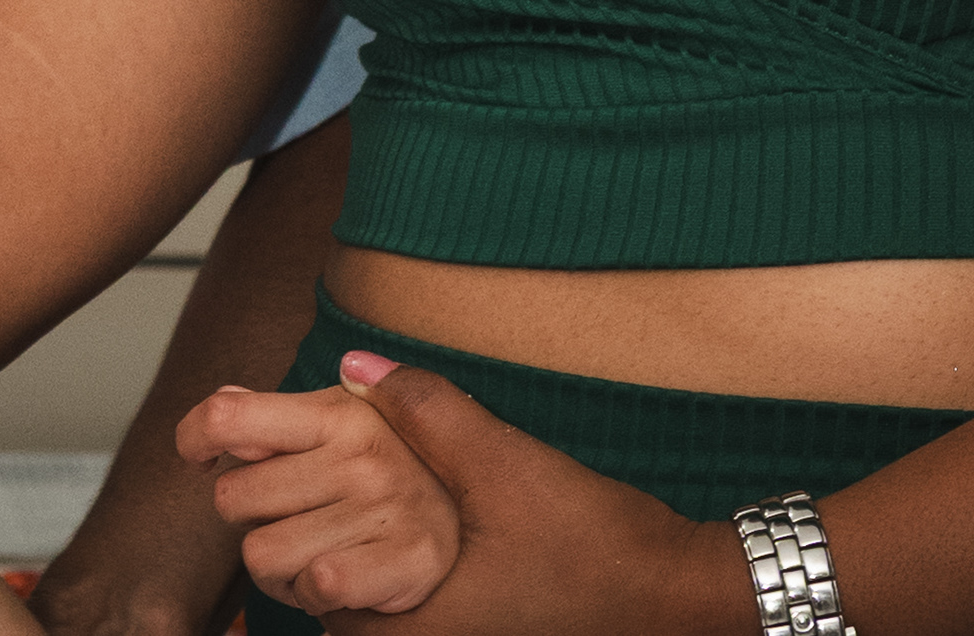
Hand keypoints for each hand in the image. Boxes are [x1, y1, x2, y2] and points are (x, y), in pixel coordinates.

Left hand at [180, 355, 459, 618]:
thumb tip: (222, 407)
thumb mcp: (343, 426)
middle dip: (254, 519)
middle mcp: (361, 452)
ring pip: (259, 555)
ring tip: (323, 552)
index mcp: (338, 410)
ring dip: (280, 570)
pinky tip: (342, 580)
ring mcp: (386, 504)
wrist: (484, 521)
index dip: (193, 436)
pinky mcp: (407, 558)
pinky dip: (314, 595)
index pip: (228, 416)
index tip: (196, 457)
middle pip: (230, 498)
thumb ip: (277, 419)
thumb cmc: (395, 473)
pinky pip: (313, 584)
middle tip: (300, 519)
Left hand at [305, 358, 749, 635]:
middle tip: (317, 485)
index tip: (298, 487)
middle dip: (320, 545)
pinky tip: (412, 522)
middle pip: (333, 604)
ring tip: (355, 498)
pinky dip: (395, 573)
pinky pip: (410, 611)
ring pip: (371, 609)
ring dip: (357, 556)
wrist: (676, 592)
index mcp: (418, 629)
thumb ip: (426, 411)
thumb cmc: (596, 543)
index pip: (311, 591)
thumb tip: (354, 366)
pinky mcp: (476, 635)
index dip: (297, 535)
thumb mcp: (504, 463)